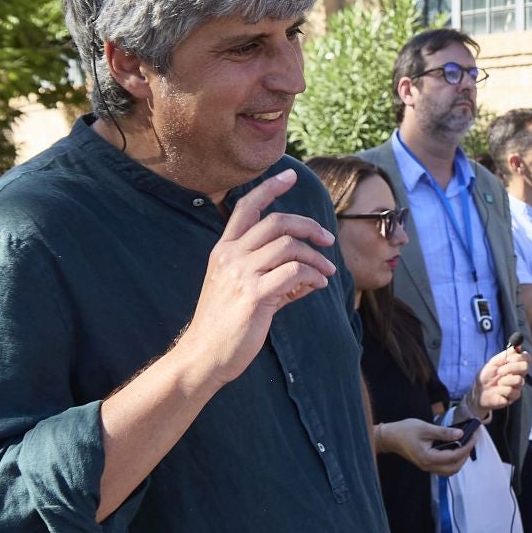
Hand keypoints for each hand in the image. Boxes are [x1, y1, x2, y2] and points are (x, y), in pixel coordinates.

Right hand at [177, 168, 337, 388]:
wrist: (204, 357)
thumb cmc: (224, 326)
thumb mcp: (241, 291)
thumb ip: (273, 277)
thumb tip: (309, 277)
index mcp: (224, 250)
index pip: (246, 208)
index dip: (269, 188)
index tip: (289, 175)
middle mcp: (230, 256)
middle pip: (276, 222)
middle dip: (308, 226)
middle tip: (327, 239)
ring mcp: (241, 274)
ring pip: (289, 246)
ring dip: (316, 257)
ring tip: (327, 272)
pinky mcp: (254, 296)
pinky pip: (294, 273)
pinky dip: (313, 276)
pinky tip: (318, 286)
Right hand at [374, 418, 475, 475]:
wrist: (389, 437)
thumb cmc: (405, 431)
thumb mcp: (425, 428)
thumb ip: (443, 433)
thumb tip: (460, 434)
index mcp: (429, 458)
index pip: (454, 456)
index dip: (467, 447)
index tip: (474, 437)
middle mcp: (428, 466)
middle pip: (454, 468)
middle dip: (466, 456)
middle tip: (471, 441)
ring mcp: (427, 467)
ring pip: (449, 471)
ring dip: (460, 460)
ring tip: (465, 445)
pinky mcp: (426, 464)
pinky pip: (443, 468)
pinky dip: (452, 461)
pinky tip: (454, 449)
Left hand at [472, 346, 530, 414]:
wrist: (479, 391)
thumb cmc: (486, 376)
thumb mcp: (494, 362)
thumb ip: (506, 354)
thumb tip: (518, 346)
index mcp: (515, 365)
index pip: (526, 358)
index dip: (520, 356)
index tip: (509, 358)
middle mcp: (519, 374)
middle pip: (525, 367)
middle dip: (511, 367)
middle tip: (499, 371)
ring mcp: (518, 386)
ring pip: (519, 380)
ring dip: (505, 380)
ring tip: (497, 383)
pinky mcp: (514, 396)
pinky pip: (512, 391)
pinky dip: (502, 390)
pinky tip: (498, 392)